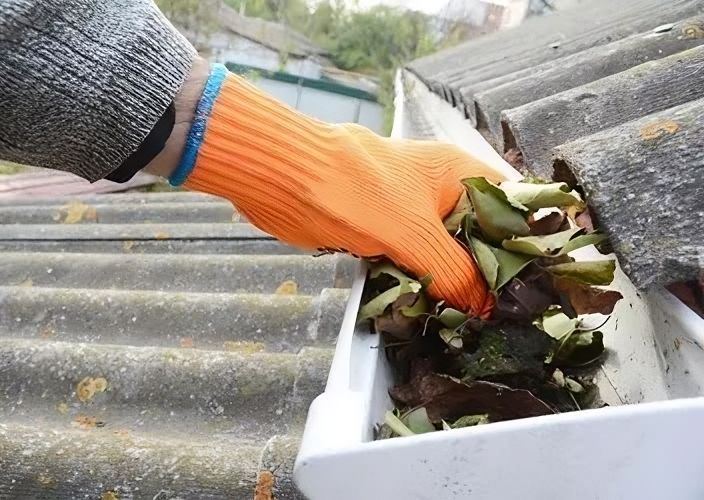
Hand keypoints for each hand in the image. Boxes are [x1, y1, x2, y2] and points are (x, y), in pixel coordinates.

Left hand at [169, 70, 506, 316]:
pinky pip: (415, 262)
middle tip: (507, 314)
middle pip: (480, 235)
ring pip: (446, 253)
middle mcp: (441, 192)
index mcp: (459, 174)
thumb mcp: (414, 234)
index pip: (513, 206)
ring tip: (476, 321)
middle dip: (490, 272)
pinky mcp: (385, 233)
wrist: (285, 179)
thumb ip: (453, 271)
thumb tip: (483, 307)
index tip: (539, 283)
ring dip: (455, 283)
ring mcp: (412, 213)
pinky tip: (435, 311)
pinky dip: (423, 284)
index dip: (528, 241)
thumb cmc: (353, 191)